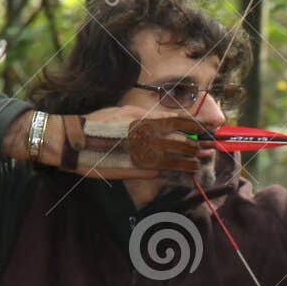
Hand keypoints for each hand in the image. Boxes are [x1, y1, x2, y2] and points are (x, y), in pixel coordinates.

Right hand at [41, 108, 202, 178]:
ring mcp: (142, 154)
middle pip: (181, 141)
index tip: (212, 127)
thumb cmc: (98, 124)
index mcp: (143, 120)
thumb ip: (147, 118)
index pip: (178, 121)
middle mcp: (146, 136)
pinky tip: (187, 172)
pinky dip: (176, 170)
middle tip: (211, 148)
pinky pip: (162, 170)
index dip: (197, 125)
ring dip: (191, 160)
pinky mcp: (136, 169)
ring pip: (175, 158)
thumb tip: (167, 122)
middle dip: (197, 145)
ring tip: (200, 162)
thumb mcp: (124, 113)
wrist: (74, 142)